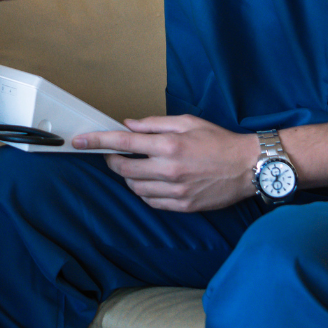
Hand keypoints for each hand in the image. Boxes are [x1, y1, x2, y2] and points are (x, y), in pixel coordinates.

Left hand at [76, 116, 259, 212]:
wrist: (247, 167)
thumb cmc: (219, 141)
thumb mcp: (188, 122)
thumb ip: (155, 124)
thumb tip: (129, 125)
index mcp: (169, 145)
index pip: (123, 143)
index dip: (97, 141)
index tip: (80, 141)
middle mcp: (169, 169)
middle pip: (123, 170)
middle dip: (112, 162)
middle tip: (114, 155)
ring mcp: (176, 191)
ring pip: (135, 188)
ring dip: (129, 178)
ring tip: (140, 167)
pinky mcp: (183, 205)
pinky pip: (151, 202)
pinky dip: (145, 192)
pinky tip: (153, 182)